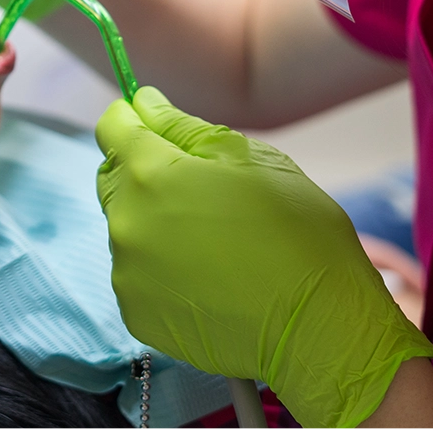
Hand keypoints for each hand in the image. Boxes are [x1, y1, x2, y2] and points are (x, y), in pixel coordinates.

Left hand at [95, 86, 432, 429]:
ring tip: (208, 236)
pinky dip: (158, 265)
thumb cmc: (295, 232)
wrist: (319, 328)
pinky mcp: (136, 312)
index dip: (132, 118)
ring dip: (152, 219)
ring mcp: (128, 272)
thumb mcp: (248, 158)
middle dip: (142, 169)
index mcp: (152, 174)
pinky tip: (202, 272)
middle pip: (113, 176)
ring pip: (125, 225)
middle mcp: (126, 222)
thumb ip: (183, 127)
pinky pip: (134, 271)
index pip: (112, 127)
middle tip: (195, 185)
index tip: (152, 121)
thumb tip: (144, 103)